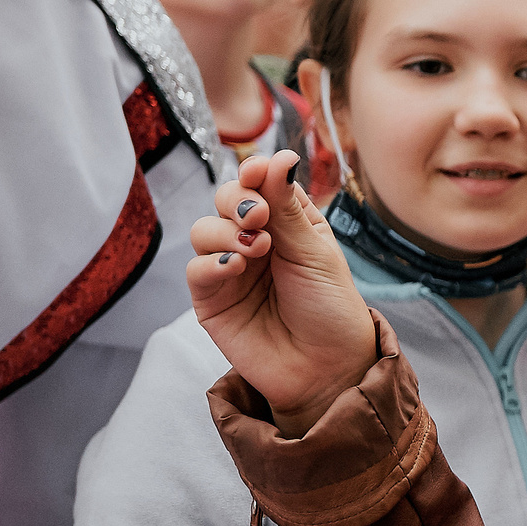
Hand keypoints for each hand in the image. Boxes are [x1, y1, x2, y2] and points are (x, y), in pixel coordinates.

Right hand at [187, 152, 377, 437]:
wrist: (327, 368)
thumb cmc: (331, 309)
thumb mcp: (316, 252)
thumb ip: (288, 207)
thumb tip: (279, 156)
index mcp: (287, 222)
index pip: (259, 184)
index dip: (255, 174)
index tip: (260, 173)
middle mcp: (255, 241)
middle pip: (225, 200)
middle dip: (237, 201)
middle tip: (259, 217)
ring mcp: (230, 270)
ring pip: (203, 230)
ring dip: (224, 231)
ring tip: (257, 248)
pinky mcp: (212, 300)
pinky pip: (195, 270)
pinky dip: (212, 262)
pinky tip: (236, 267)